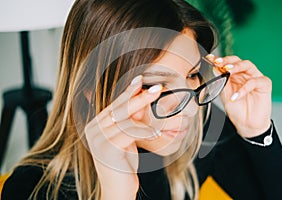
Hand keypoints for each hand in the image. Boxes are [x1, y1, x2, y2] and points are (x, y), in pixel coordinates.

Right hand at [84, 75, 161, 198]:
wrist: (117, 190)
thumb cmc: (122, 164)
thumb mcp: (125, 139)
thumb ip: (128, 122)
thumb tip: (141, 100)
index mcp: (95, 125)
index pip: (114, 105)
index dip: (128, 92)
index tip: (140, 80)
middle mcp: (93, 130)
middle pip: (119, 108)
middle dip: (139, 96)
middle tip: (156, 88)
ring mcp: (98, 139)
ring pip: (126, 118)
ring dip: (145, 114)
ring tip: (161, 111)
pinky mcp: (107, 148)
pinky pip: (130, 132)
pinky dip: (145, 131)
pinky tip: (157, 132)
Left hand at [211, 55, 271, 137]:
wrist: (246, 124)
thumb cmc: (236, 109)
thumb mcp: (224, 94)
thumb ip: (221, 82)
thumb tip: (215, 71)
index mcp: (234, 75)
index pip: (227, 63)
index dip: (219, 60)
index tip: (210, 59)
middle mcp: (245, 74)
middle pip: (237, 60)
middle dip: (227, 60)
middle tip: (219, 63)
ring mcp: (255, 78)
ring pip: (247, 65)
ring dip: (236, 67)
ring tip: (227, 72)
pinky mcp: (264, 85)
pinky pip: (254, 81)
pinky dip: (244, 88)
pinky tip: (236, 96)